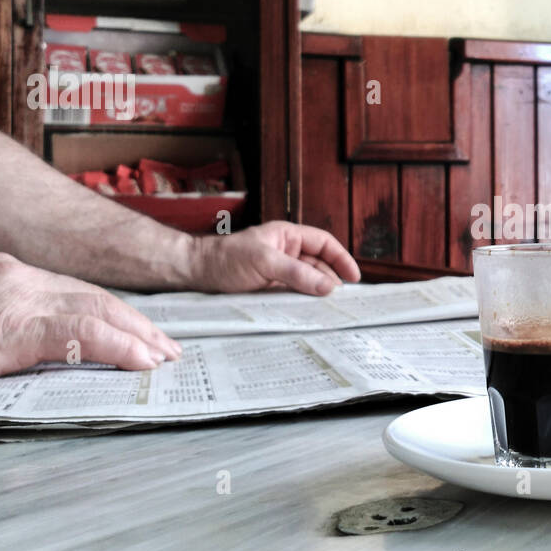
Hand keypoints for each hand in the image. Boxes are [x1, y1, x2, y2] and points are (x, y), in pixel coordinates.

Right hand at [0, 253, 181, 397]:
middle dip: (137, 324)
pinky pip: (79, 334)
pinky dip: (116, 347)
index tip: (141, 332)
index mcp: (8, 274)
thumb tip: (42, 348)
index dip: (115, 313)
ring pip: (96, 311)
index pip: (77, 291)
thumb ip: (7, 323)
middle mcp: (18, 278)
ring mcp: (16, 299)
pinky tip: (137, 360)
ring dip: (137, 336)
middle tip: (165, 348)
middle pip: (95, 297)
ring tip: (161, 357)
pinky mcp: (10, 327)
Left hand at [187, 221, 361, 294]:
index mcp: (288, 236)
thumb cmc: (226, 258)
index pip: (324, 244)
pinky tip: (310, 314)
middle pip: (319, 265)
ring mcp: (279, 273)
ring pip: (308, 283)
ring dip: (318, 295)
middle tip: (344, 301)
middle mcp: (287, 253)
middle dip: (332, 280)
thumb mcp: (264, 261)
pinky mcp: (271, 290)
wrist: (196, 274)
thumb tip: (329, 286)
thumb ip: (297, 273)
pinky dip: (304, 304)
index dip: (342, 258)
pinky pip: (294, 296)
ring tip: (330, 310)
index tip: (354, 277)